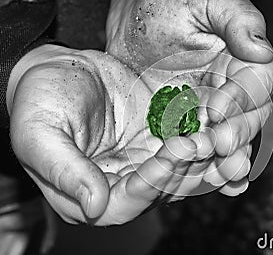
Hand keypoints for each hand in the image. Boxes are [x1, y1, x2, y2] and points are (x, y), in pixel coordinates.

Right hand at [9, 45, 213, 224]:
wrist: (60, 71)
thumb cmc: (41, 101)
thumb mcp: (40, 134)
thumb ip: (64, 170)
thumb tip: (94, 207)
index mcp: (90, 195)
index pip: (129, 201)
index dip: (155, 180)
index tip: (176, 150)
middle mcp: (123, 186)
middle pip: (164, 190)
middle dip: (189, 167)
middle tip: (209, 141)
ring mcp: (145, 165)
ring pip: (183, 172)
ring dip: (206, 158)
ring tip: (222, 135)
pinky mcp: (160, 142)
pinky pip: (189, 149)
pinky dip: (208, 143)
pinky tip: (226, 133)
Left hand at [106, 0, 272, 194]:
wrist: (132, 21)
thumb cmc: (167, 2)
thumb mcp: (203, 0)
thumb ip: (236, 18)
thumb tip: (261, 48)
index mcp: (245, 60)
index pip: (255, 85)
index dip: (241, 100)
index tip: (217, 111)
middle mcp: (234, 90)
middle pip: (248, 119)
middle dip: (235, 136)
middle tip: (221, 150)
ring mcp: (213, 111)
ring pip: (229, 139)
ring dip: (227, 159)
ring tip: (224, 176)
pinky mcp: (189, 126)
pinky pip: (203, 148)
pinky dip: (208, 166)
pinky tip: (211, 184)